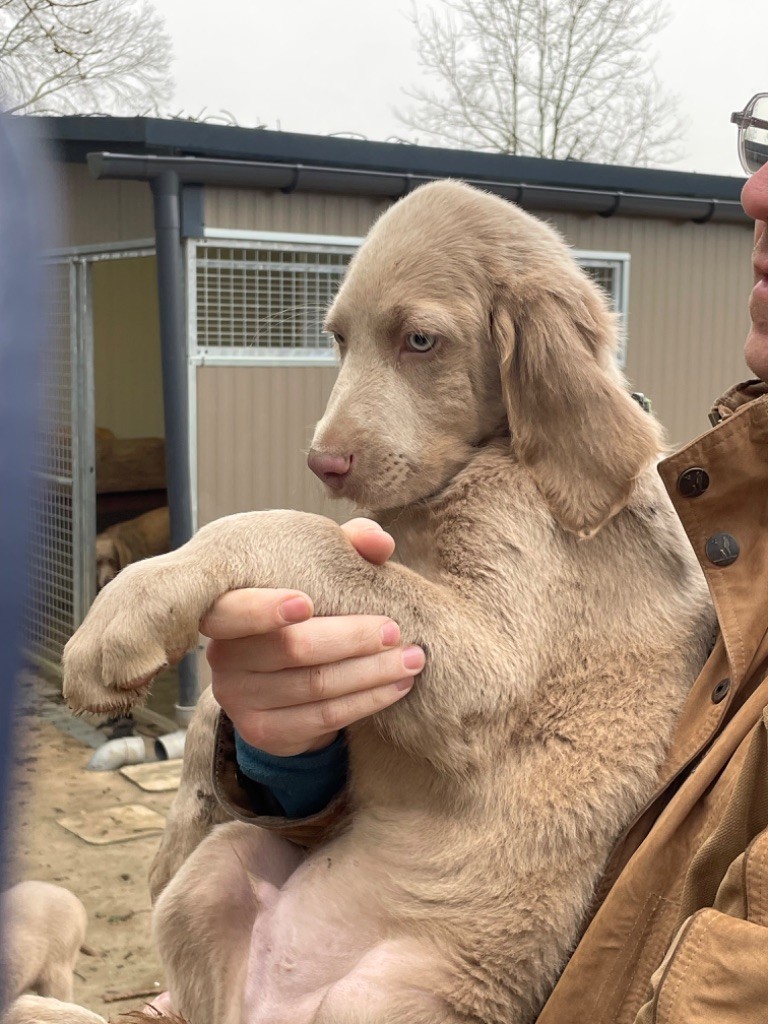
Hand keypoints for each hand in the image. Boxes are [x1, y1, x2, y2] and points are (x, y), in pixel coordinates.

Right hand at [201, 518, 424, 755]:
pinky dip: (367, 701)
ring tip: (412, 659)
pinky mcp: (263, 731)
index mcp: (228, 609)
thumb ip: (347, 545)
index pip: (233, 611)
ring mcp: (239, 698)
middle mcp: (224, 656)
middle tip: (395, 630)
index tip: (307, 602)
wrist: (283, 685)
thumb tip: (380, 543)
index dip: (264, 609)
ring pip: (315, 685)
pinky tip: (398, 686)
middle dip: (351, 639)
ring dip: (371, 673)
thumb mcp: (319, 574)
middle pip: (291, 648)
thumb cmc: (305, 615)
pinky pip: (323, 717)